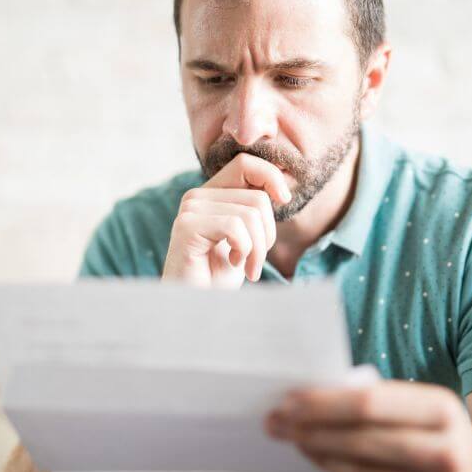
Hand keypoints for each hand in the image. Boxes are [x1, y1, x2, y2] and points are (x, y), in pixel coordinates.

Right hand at [162, 153, 291, 287]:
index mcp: (211, 194)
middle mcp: (197, 196)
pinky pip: (235, 227)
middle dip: (268, 234)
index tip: (284, 201)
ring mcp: (190, 209)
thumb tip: (282, 190)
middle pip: (257, 197)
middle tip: (255, 261)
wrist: (196, 308)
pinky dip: (245, 250)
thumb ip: (255, 211)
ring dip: (258, 249)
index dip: (272, 177)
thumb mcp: (246, 238)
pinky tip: (233, 264)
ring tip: (246, 267)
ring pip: (251, 213)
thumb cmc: (219, 278)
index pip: (246, 163)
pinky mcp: (187, 226)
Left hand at [265, 380, 471, 471]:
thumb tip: (311, 397)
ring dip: (320, 455)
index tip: (287, 399)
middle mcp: (446, 450)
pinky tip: (321, 461)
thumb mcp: (423, 407)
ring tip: (294, 440)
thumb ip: (378, 401)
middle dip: (311, 429)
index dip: (323, 402)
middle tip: (276, 422)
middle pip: (361, 439)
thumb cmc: (441, 434)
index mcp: (441, 408)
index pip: (369, 402)